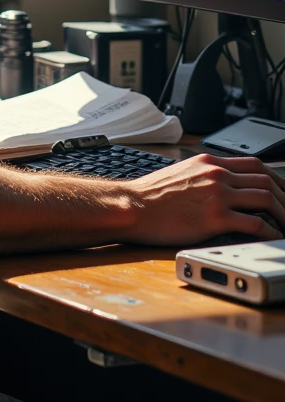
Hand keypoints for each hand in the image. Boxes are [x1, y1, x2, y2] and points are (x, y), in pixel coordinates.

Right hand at [122, 154, 284, 246]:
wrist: (132, 206)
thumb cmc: (149, 196)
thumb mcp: (180, 174)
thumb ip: (203, 177)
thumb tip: (220, 188)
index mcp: (209, 162)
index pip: (255, 165)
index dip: (276, 179)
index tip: (283, 192)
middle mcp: (217, 174)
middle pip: (266, 180)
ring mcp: (217, 195)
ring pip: (266, 199)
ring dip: (283, 214)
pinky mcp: (215, 217)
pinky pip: (255, 224)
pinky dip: (270, 232)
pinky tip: (273, 239)